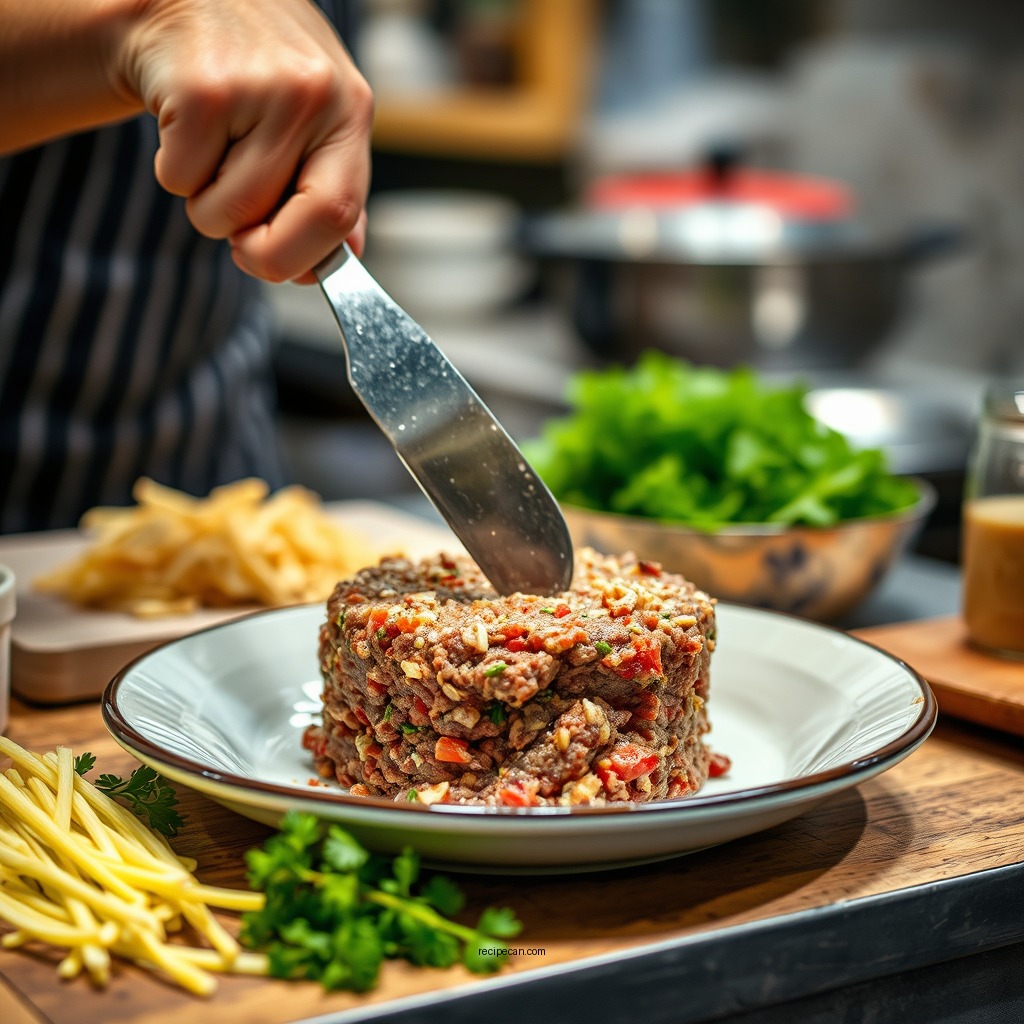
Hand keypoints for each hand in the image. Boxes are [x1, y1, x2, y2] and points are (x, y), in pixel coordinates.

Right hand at [121, 0, 372, 282]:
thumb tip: (345, 258)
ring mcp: (258, 88)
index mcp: (351, 110)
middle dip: (252, 250)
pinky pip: (180, 181)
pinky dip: (173, 171)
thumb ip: (332, 187)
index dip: (303, 259)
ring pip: (224, 211)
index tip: (280, 267)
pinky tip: (184, 124)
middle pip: (281, 227)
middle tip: (235, 230)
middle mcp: (312, 95)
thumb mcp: (314, 118)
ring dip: (206, 202)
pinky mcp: (199, 88)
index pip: (339, 215)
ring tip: (213, 149)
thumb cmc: (257, 71)